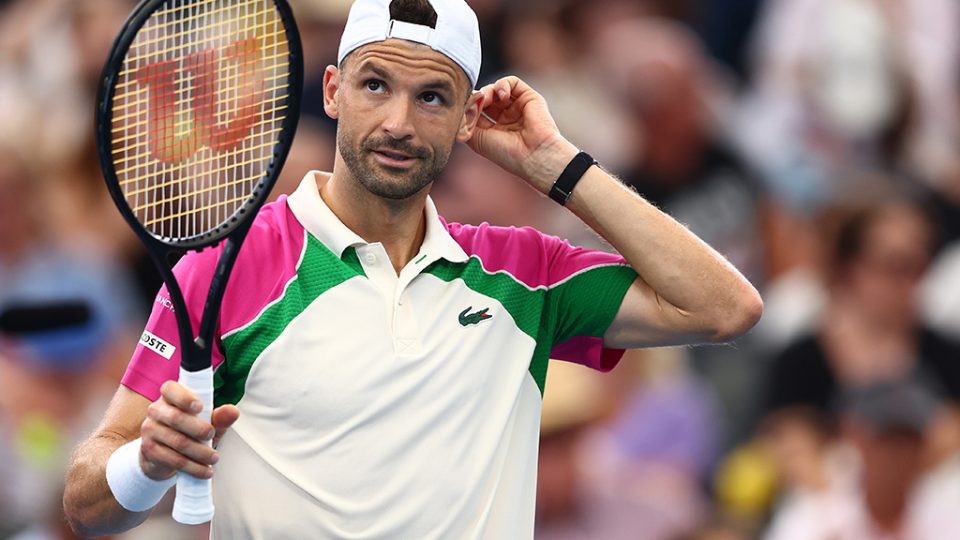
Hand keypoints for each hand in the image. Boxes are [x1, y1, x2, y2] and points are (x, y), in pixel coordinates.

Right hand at [138, 380, 238, 480]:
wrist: (163, 455)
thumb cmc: (189, 431)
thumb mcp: (207, 422)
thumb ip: (220, 417)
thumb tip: (232, 411)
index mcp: (169, 397)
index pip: (170, 389)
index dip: (184, 397)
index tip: (200, 407)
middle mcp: (156, 411)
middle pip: (176, 418)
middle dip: (199, 429)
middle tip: (212, 434)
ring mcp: (150, 430)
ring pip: (177, 441)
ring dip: (200, 452)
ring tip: (214, 457)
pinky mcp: (149, 450)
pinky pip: (174, 459)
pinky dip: (193, 467)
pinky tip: (205, 470)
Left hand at [468, 76, 577, 191]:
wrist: (533, 155)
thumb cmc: (505, 153)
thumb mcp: (476, 139)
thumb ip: (466, 120)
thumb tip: (463, 102)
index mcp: (493, 130)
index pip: (476, 111)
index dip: (468, 108)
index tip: (464, 111)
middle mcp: (505, 118)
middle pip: (484, 98)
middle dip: (476, 98)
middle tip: (474, 103)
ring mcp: (517, 107)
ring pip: (495, 89)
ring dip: (487, 92)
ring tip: (487, 99)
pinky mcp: (528, 97)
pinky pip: (511, 82)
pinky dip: (501, 85)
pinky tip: (500, 96)